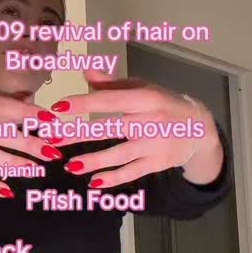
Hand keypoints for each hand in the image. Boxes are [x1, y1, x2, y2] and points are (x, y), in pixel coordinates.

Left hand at [50, 71, 223, 187]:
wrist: (199, 128)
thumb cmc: (163, 104)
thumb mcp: (141, 88)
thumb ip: (111, 83)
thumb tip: (84, 70)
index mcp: (145, 99)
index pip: (109, 100)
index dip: (83, 104)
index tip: (58, 107)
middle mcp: (150, 122)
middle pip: (109, 129)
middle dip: (78, 135)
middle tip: (52, 140)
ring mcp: (154, 145)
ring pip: (119, 154)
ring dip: (93, 161)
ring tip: (69, 166)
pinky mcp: (157, 164)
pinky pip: (131, 172)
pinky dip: (113, 178)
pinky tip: (94, 182)